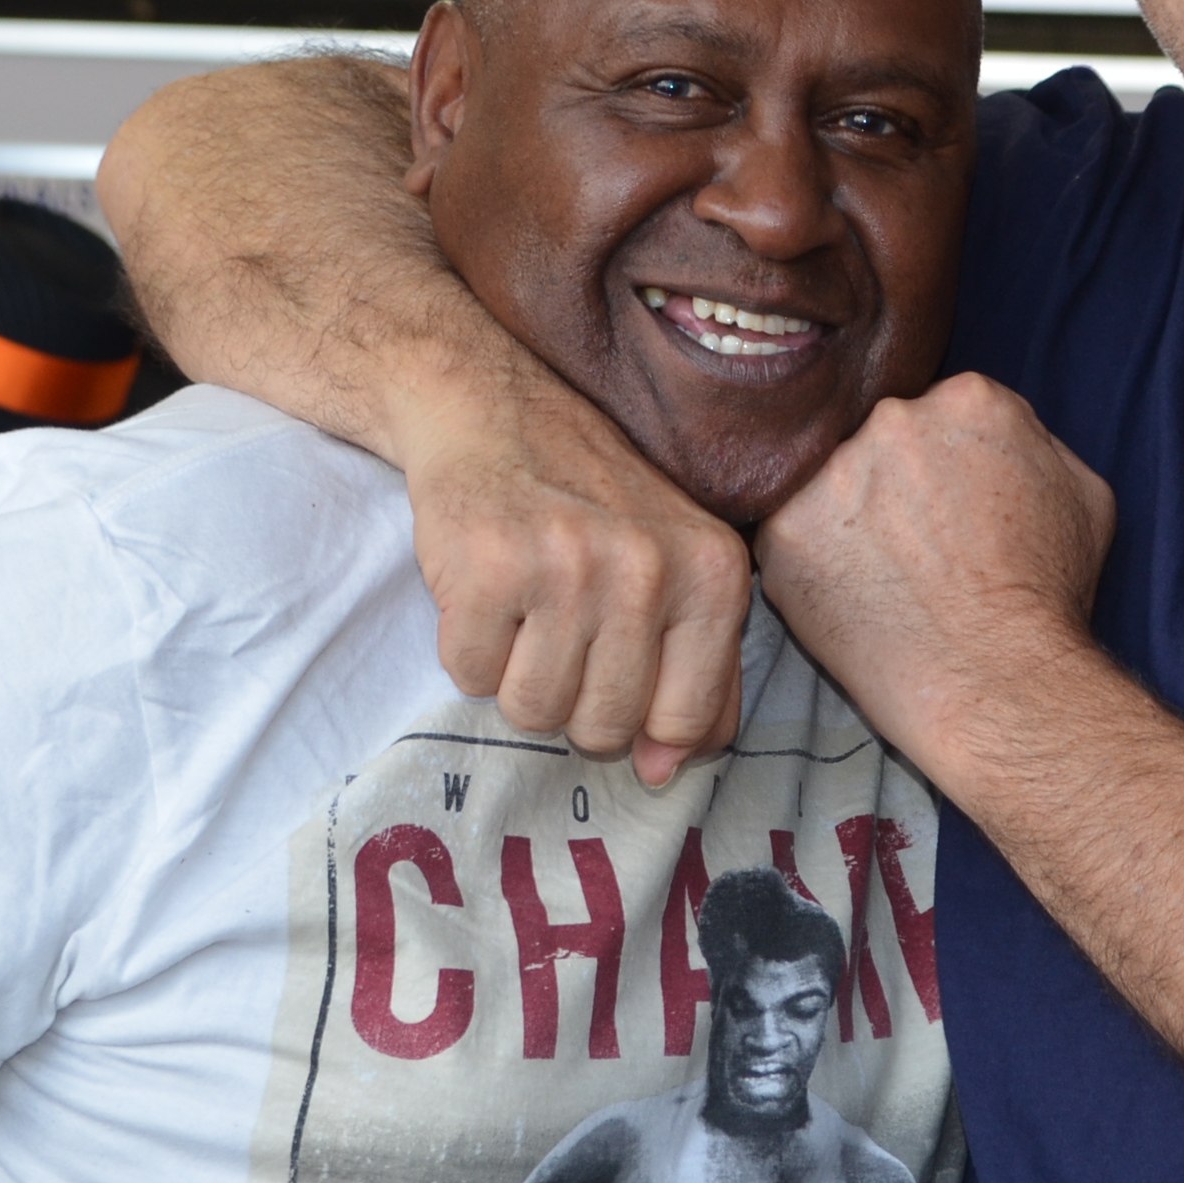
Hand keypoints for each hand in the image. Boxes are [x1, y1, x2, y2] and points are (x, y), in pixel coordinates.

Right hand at [403, 389, 752, 787]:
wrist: (494, 408)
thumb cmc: (594, 500)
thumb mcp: (679, 569)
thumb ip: (696, 674)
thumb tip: (660, 774)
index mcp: (717, 574)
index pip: (689, 723)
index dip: (642, 719)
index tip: (617, 668)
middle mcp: (650, 569)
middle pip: (604, 727)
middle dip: (572, 697)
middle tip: (561, 626)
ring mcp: (568, 567)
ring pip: (533, 711)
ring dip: (515, 674)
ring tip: (526, 603)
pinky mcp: (488, 568)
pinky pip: (469, 675)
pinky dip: (467, 646)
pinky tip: (487, 587)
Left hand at [757, 375, 1114, 775]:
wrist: (997, 681)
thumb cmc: (1048, 597)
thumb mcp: (1084, 494)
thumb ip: (1035, 441)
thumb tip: (1003, 435)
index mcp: (969, 398)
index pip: (937, 412)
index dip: (942, 464)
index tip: (947, 508)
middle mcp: (894, 419)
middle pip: (880, 438)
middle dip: (892, 483)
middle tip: (915, 547)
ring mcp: (833, 472)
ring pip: (829, 483)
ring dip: (847, 520)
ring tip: (882, 577)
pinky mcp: (785, 529)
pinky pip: (789, 533)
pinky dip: (810, 562)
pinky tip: (848, 596)